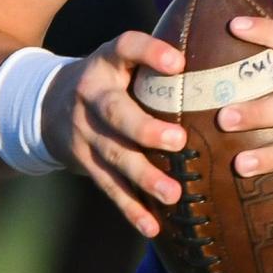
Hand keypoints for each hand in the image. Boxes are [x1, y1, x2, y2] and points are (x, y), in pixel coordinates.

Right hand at [41, 31, 186, 236]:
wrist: (47, 104)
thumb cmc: (110, 80)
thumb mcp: (123, 61)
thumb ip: (156, 63)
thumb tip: (225, 68)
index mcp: (107, 61)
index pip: (126, 47)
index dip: (150, 52)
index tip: (178, 63)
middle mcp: (91, 94)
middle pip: (115, 112)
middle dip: (145, 129)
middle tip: (178, 141)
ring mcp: (83, 130)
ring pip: (113, 155)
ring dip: (143, 177)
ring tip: (172, 194)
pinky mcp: (83, 161)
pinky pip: (108, 186)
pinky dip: (130, 208)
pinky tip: (152, 225)